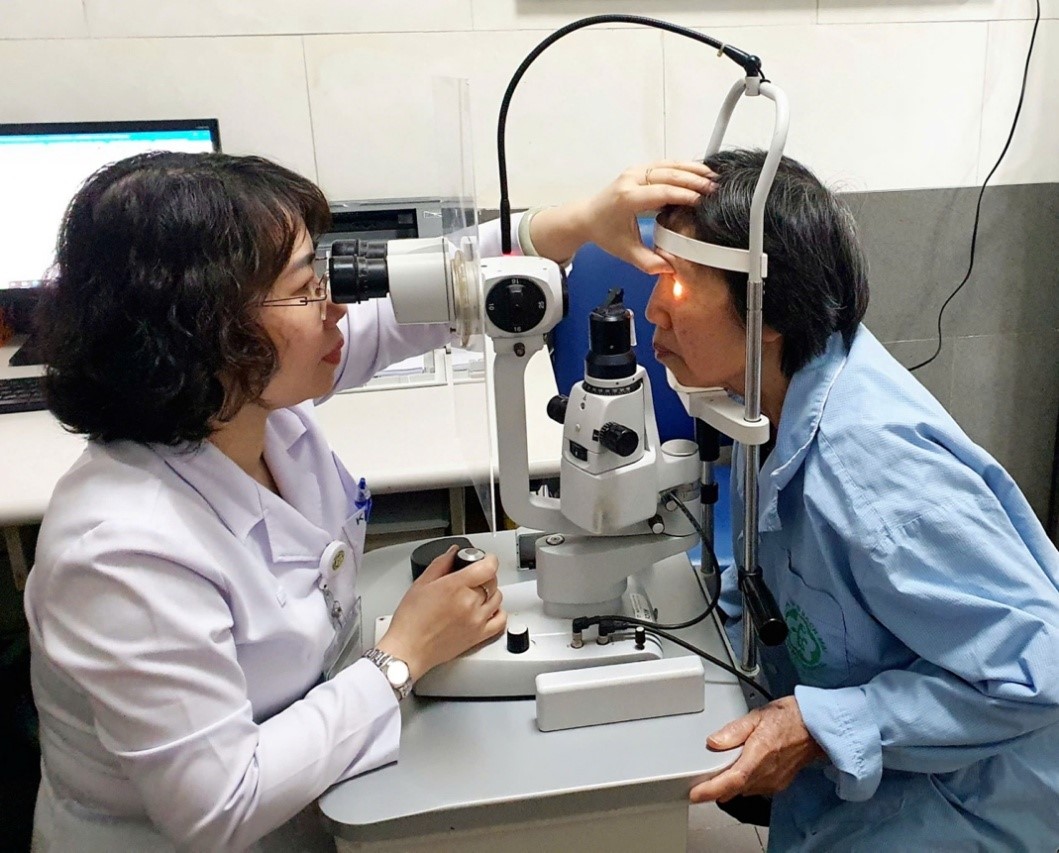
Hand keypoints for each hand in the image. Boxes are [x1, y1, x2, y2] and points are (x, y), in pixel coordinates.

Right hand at [375, 546, 505, 680]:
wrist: (409, 650)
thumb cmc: (410, 621)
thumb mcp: (421, 584)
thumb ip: (440, 564)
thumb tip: (453, 552)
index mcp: (455, 587)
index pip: (488, 566)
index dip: (489, 559)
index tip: (484, 559)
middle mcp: (470, 603)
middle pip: (492, 580)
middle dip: (484, 575)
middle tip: (471, 577)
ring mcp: (477, 620)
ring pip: (497, 597)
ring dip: (490, 591)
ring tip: (476, 593)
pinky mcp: (479, 636)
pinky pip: (500, 620)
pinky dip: (497, 612)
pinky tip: (488, 609)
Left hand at [530, 160, 715, 273]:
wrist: (587, 217)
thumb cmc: (605, 233)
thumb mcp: (626, 251)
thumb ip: (648, 262)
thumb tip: (670, 270)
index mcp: (627, 198)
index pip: (662, 192)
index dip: (685, 195)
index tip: (704, 201)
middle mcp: (631, 180)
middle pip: (669, 174)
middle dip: (694, 180)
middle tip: (715, 188)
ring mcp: (634, 172)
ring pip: (668, 165)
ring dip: (692, 169)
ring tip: (713, 177)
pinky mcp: (639, 169)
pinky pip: (664, 164)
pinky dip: (683, 167)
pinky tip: (699, 172)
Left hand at [690, 696, 824, 802]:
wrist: (816, 728)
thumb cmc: (789, 718)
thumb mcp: (757, 715)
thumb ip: (733, 731)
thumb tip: (713, 742)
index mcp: (759, 754)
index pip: (732, 780)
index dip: (711, 790)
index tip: (695, 794)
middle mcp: (767, 773)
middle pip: (734, 789)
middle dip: (716, 788)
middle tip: (700, 780)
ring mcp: (773, 781)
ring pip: (743, 790)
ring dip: (730, 784)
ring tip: (720, 770)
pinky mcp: (778, 784)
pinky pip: (755, 788)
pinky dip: (744, 782)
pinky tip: (741, 769)